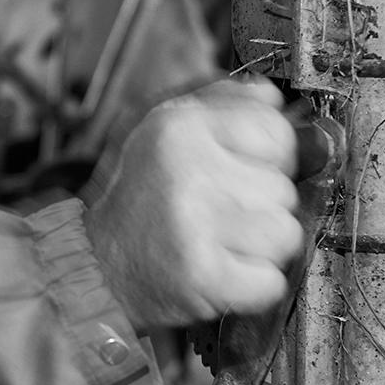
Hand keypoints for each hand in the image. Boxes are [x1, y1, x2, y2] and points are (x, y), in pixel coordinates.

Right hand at [82, 79, 303, 327]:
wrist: (100, 264)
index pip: (278, 131)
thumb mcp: (170, 128)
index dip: (270, 157)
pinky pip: (271, 281)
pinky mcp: (203, 276)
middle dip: (262, 207)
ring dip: (262, 249)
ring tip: (220, 243)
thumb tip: (275, 98)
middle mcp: (188, 169)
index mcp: (181, 125)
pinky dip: (254, 286)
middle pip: (284, 188)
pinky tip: (221, 272)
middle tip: (218, 214)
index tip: (239, 172)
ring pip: (285, 235)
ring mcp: (195, 225)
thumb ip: (225, 102)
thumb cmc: (144, 198)